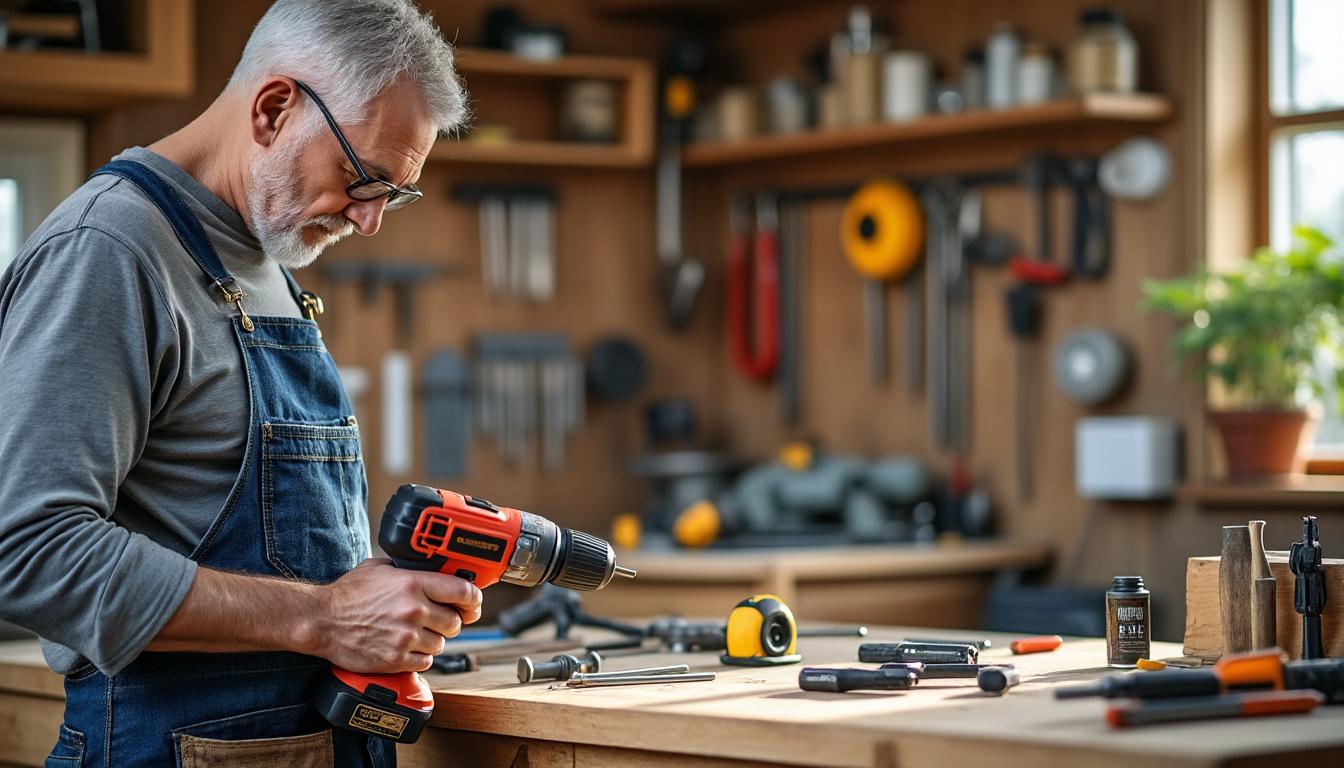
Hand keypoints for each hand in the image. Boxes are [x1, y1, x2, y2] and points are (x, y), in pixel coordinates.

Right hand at [307, 558, 483, 672]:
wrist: (321, 621)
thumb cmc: (348, 594)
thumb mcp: (381, 569)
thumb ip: (410, 570)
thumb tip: (432, 571)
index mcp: (414, 584)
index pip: (463, 592)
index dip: (474, 600)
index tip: (473, 604)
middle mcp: (414, 610)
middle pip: (456, 622)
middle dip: (450, 621)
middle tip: (438, 620)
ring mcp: (406, 637)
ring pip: (441, 644)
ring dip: (433, 640)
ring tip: (416, 633)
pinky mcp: (396, 659)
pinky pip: (425, 661)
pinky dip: (420, 657)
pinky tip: (407, 647)